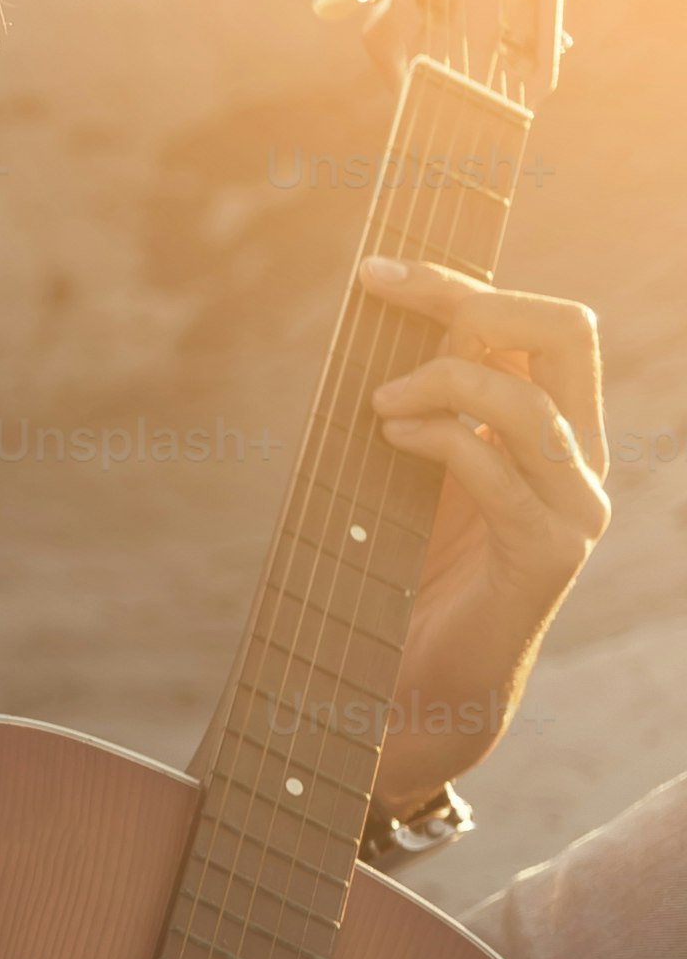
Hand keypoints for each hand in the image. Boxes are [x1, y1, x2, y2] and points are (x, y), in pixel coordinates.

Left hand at [360, 257, 612, 804]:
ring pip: (528, 397)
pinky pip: (500, 467)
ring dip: (440, 380)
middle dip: (468, 299)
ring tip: (377, 403)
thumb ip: (429, 397)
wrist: (419, 687)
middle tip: (382, 302)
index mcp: (560, 429)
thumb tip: (399, 313)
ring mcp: (574, 507)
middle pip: (566, 330)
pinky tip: (391, 435)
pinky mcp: (545, 553)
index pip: (547, 323)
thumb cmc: (409, 573)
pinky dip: (439, 437)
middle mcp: (582, 460)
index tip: (377, 270)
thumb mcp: (417, 464)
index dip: (465, 283)